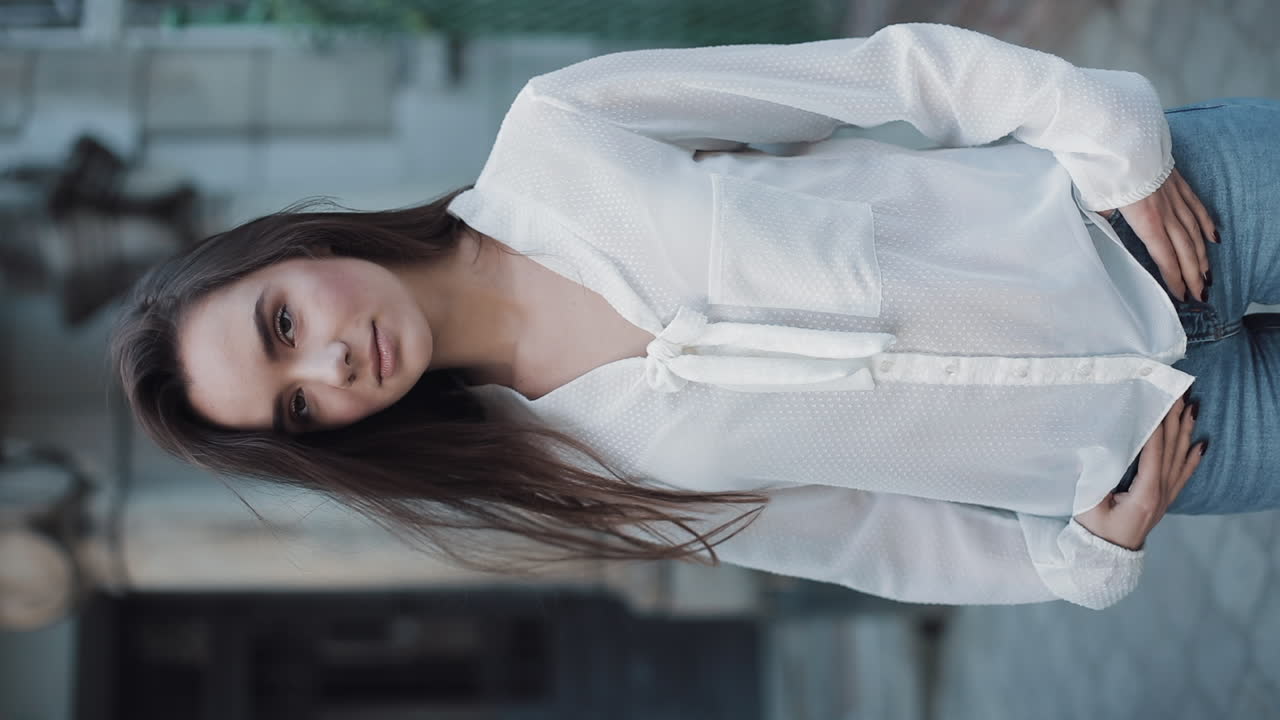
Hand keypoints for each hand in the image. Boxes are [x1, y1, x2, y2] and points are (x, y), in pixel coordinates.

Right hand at [1073, 392, 1206, 550]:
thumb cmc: (1093, 531)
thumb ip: (1095, 476)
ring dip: (1185, 432)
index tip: (1158, 402)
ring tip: (1191, 408)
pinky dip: (1192, 458)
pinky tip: (1200, 444)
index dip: (1156, 427)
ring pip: (1179, 459)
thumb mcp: (1087, 504)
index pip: (1153, 453)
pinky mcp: (1163, 500)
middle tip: (1179, 394)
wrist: (1103, 557)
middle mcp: (1159, 494)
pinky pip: (1183, 476)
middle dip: (1175, 421)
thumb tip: (1098, 447)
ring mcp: (1164, 498)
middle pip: (1171, 451)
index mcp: (1143, 494)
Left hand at [1098, 167, 1219, 303]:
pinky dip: (1207, 224)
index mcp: (1146, 221)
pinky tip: (1213, 238)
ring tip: (1208, 276)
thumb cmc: (1106, 170)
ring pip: (1194, 232)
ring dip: (1203, 256)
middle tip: (1201, 296)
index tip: (1181, 295)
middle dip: (1194, 276)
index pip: (1164, 256)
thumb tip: (1105, 218)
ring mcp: (1175, 197)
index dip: (1174, 278)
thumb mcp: (1096, 201)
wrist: (1122, 137)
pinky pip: (1197, 208)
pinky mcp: (1178, 183)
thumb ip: (1103, 215)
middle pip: (1185, 250)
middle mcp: (1166, 212)